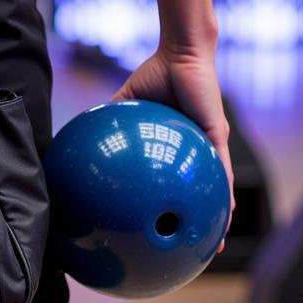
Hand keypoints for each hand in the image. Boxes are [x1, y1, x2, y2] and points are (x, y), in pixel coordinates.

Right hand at [109, 44, 234, 252]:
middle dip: (203, 222)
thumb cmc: (155, 74)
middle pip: (202, 192)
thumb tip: (78, 140)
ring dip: (220, 215)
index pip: (175, 179)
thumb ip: (107, 123)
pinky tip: (224, 210)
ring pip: (218, 188)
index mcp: (177, 142)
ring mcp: (210, 143)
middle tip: (198, 248)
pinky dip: (223, 190)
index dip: (174, 205)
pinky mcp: (216, 134)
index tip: (167, 228)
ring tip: (216, 241)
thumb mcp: (124, 104)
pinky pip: (221, 169)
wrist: (178, 54)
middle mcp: (197, 147)